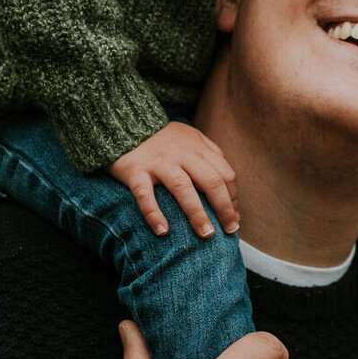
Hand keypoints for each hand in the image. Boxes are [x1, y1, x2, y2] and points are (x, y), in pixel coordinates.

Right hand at [109, 122, 238, 238]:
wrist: (124, 124)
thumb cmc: (163, 137)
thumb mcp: (191, 137)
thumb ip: (210, 154)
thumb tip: (229, 185)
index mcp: (198, 148)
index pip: (225, 174)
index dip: (233, 198)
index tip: (233, 218)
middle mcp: (182, 154)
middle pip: (211, 181)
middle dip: (224, 208)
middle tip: (229, 230)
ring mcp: (159, 162)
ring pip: (183, 188)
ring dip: (197, 214)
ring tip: (206, 234)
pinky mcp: (136, 171)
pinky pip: (145, 194)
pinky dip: (154, 214)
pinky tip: (163, 232)